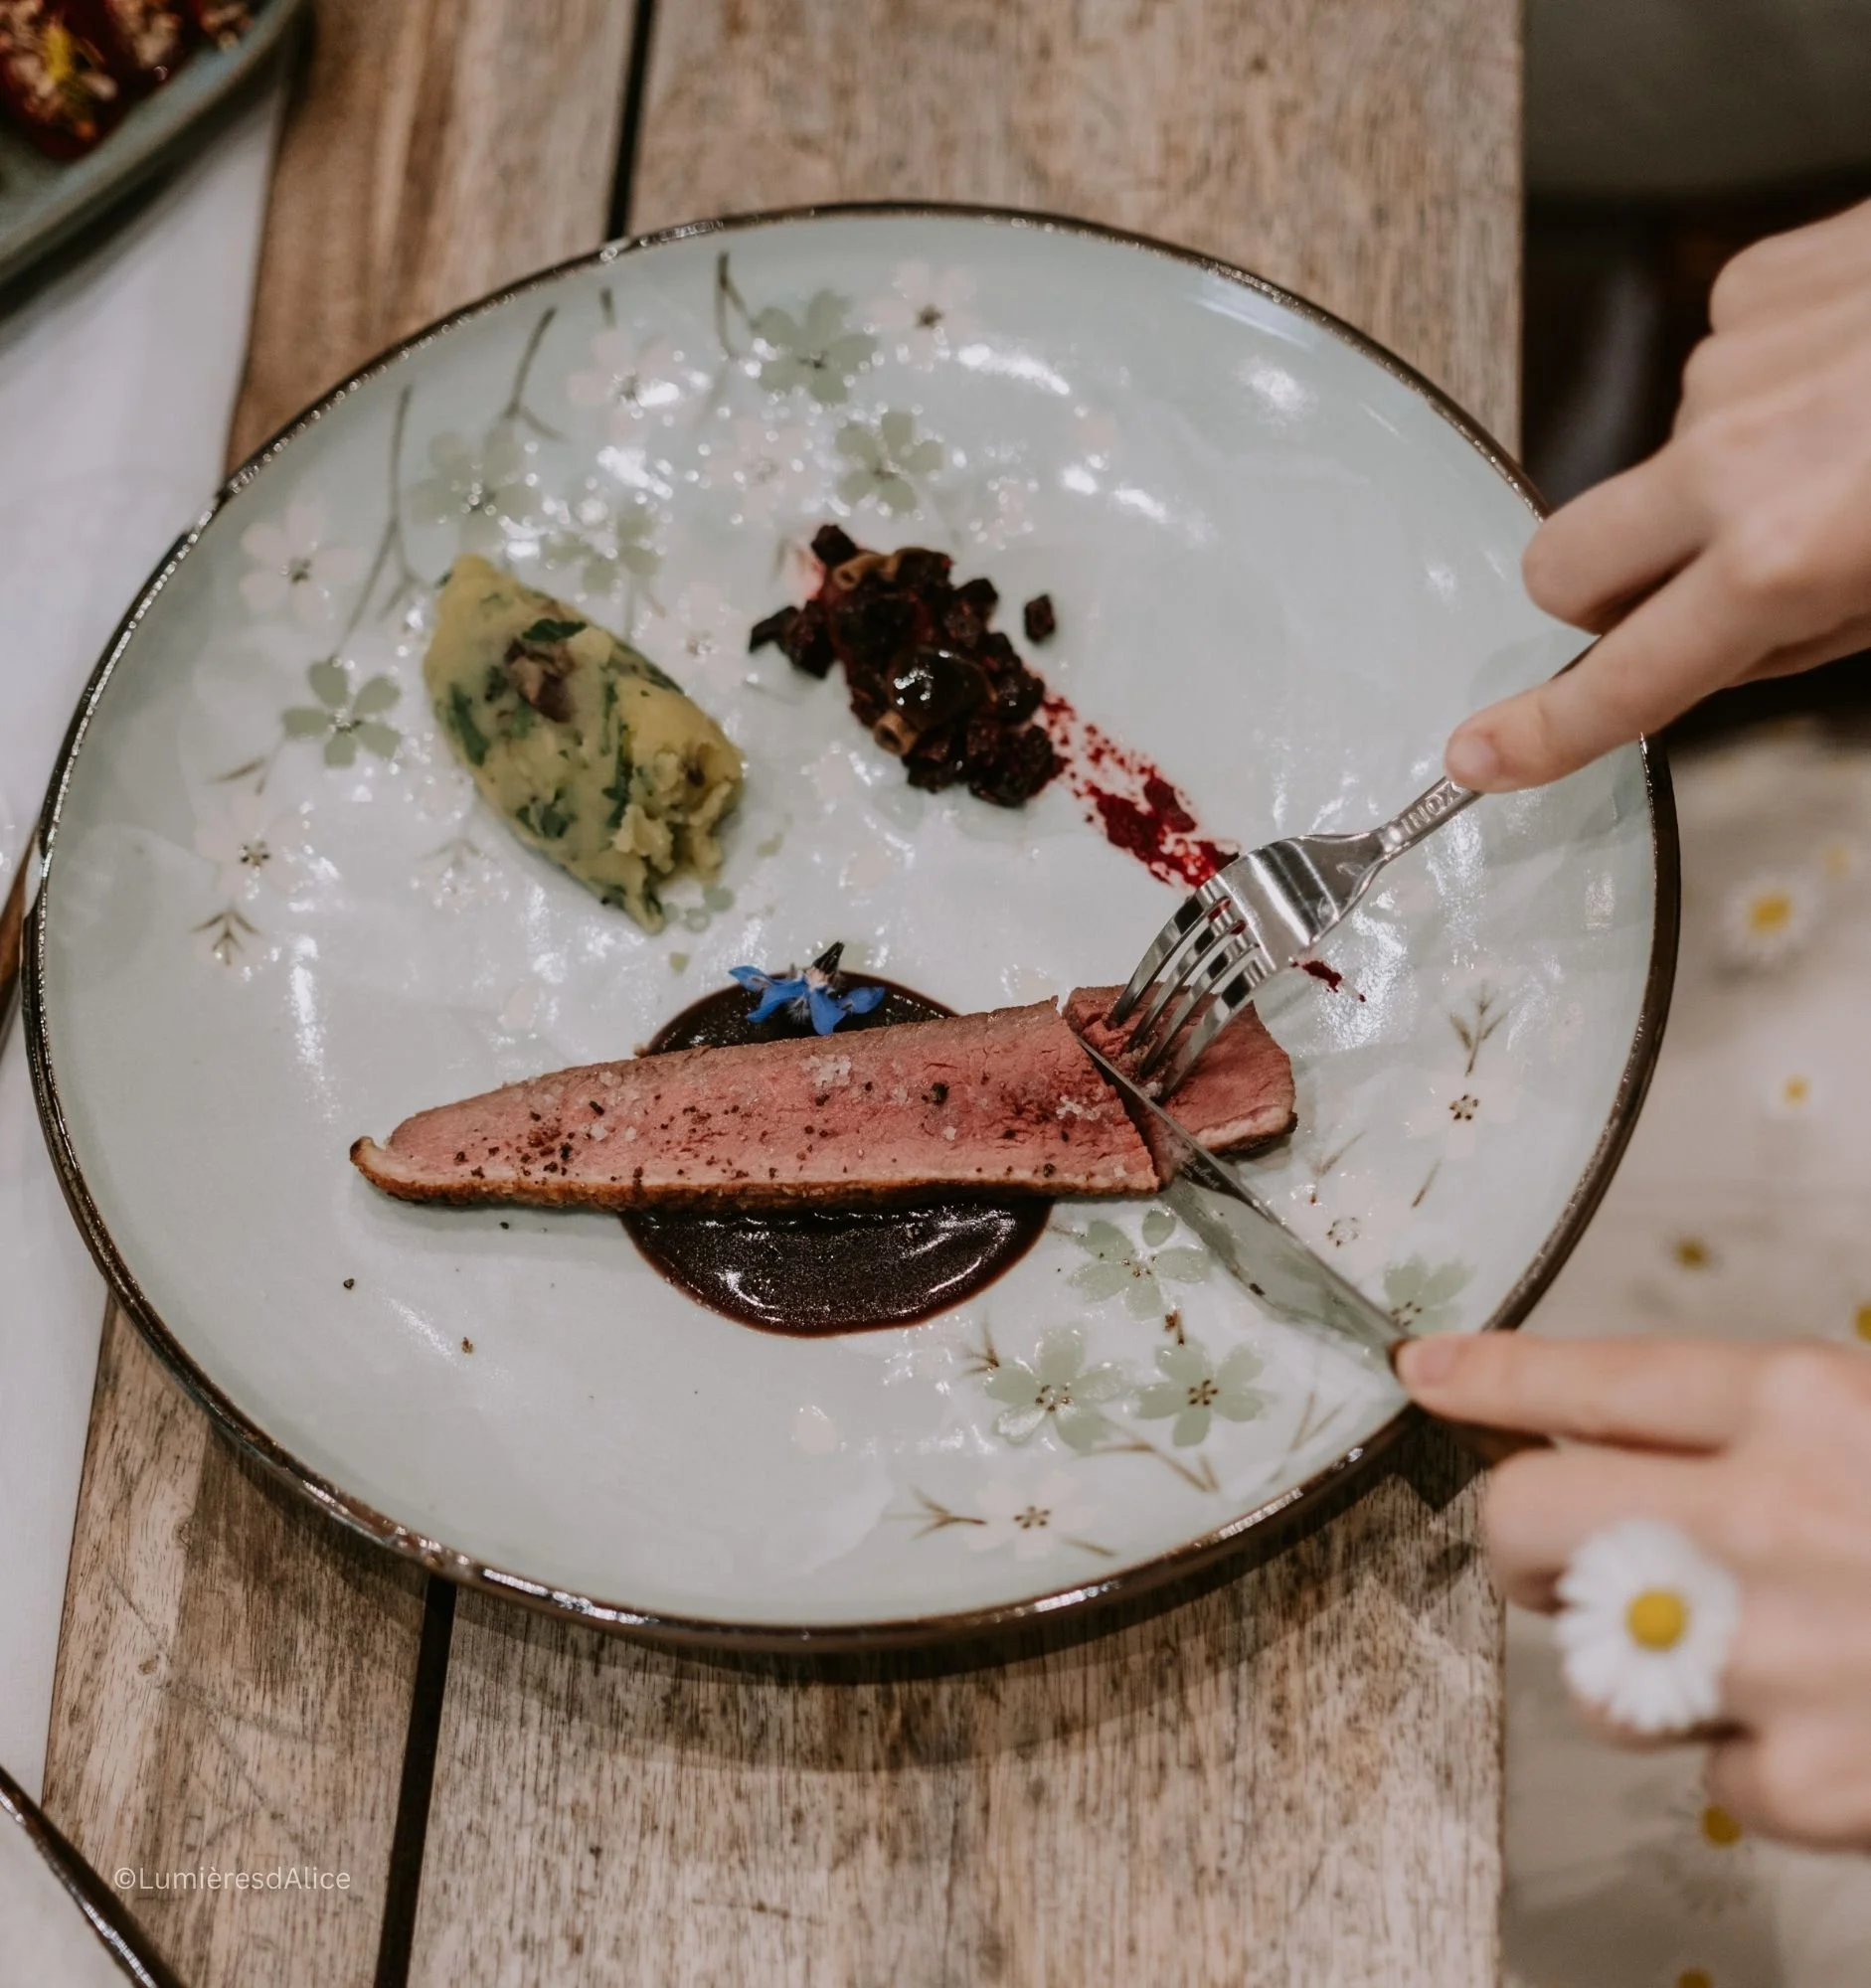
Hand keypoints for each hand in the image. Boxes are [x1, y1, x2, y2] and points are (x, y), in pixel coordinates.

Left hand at [1394, 1331, 1870, 1850]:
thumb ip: (1760, 1429)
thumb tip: (1605, 1436)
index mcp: (1808, 1405)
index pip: (1590, 1378)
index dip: (1490, 1377)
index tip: (1427, 1372)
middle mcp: (1771, 1518)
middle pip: (1525, 1522)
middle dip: (1527, 1545)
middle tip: (1575, 1558)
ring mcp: (1781, 1656)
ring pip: (1593, 1668)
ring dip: (1645, 1667)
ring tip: (1759, 1653)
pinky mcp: (1811, 1782)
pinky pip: (1706, 1768)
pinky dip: (1754, 1758)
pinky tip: (1839, 1725)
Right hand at [1446, 197, 1870, 791]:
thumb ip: (1803, 631)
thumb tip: (1727, 641)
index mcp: (1782, 562)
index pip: (1620, 679)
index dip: (1543, 731)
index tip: (1478, 754)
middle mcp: (1731, 463)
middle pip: (1564, 565)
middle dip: (1601, 593)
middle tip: (1686, 588)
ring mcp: (1731, 364)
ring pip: (1660, 463)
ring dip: (1722, 477)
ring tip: (1851, 444)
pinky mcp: (1754, 283)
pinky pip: (1713, 366)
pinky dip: (1763, 387)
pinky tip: (1852, 372)